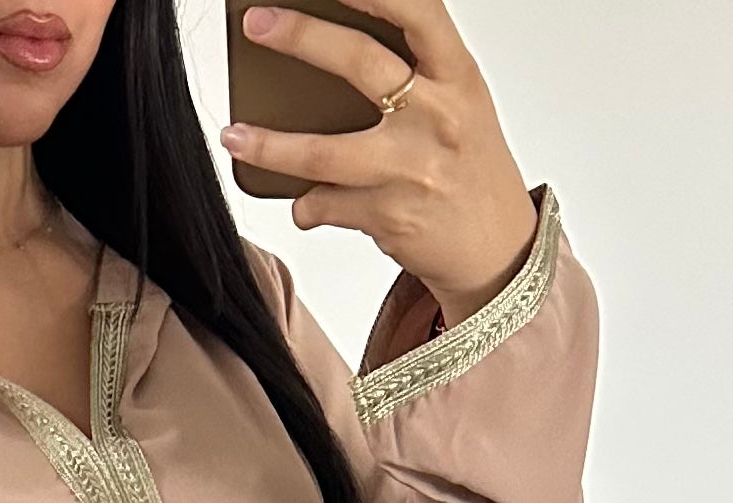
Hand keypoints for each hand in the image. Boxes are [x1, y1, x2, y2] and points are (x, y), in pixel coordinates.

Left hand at [224, 1, 538, 323]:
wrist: (497, 249)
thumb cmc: (469, 167)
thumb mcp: (460, 102)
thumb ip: (415, 70)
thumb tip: (333, 43)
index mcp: (458, 75)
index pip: (416, 11)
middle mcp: (438, 116)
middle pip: (360, 63)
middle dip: (301, 38)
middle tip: (257, 24)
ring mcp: (411, 169)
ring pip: (324, 152)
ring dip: (270, 146)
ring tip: (235, 134)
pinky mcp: (389, 216)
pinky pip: (326, 203)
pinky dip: (308, 204)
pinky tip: (306, 202)